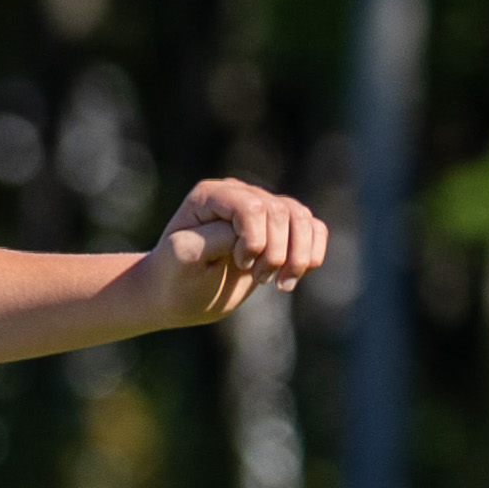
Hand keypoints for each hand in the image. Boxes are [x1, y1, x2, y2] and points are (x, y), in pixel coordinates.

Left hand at [147, 177, 326, 325]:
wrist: (179, 293)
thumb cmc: (174, 276)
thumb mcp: (182, 260)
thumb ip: (211, 239)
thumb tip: (244, 231)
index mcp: (210, 195)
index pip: (250, 207)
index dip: (254, 239)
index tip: (240, 264)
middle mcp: (239, 194)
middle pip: (280, 212)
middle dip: (276, 252)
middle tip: (259, 278)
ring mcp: (262, 207)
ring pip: (302, 218)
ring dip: (298, 256)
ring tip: (280, 284)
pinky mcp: (280, 227)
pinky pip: (314, 228)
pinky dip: (312, 254)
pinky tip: (294, 276)